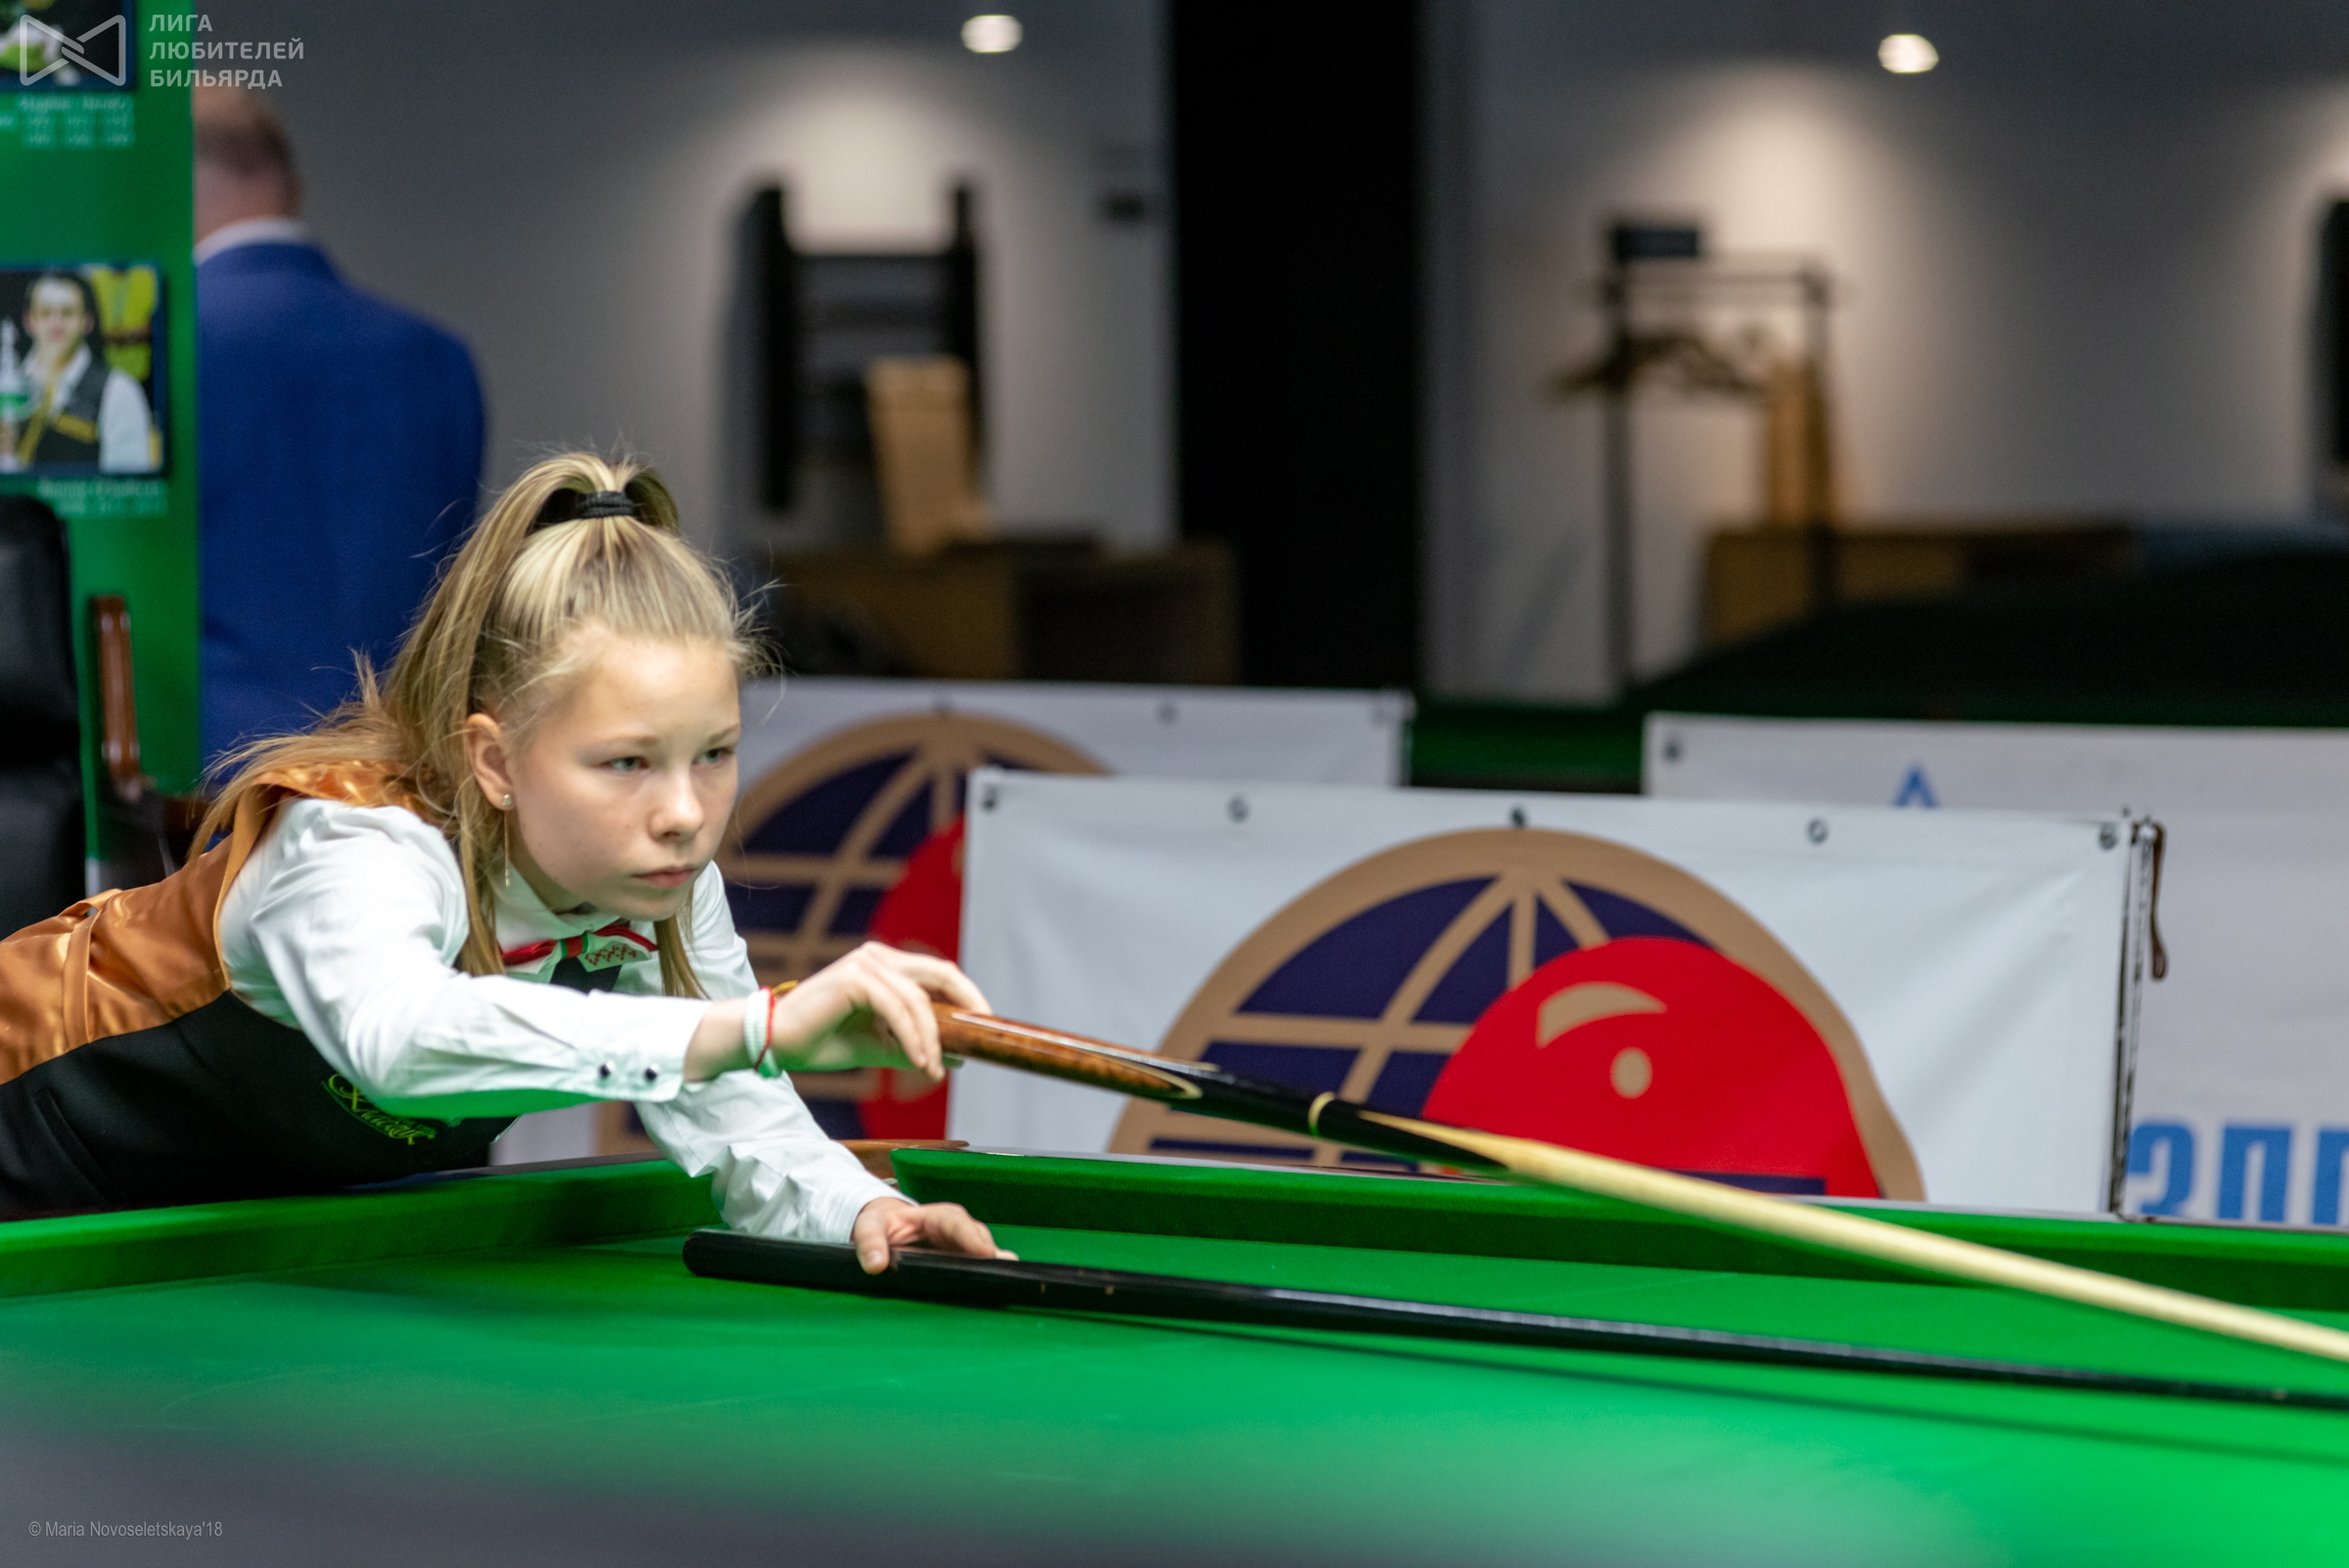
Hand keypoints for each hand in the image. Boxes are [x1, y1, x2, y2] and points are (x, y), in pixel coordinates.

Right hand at [769, 943, 989, 1081]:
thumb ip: (913, 1047)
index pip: (938, 974)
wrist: (776, 1043)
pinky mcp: (854, 978)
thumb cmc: (822, 1041)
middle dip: (967, 1005)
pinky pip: (897, 1009)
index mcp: (885, 965)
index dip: (967, 995)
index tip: (984, 1025)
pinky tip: (920, 1062)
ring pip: (918, 1000)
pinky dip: (913, 1038)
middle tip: (979, 1039)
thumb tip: (956, 1057)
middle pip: (939, 975)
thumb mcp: (878, 1046)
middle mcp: (877, 956)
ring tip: (934, 1069)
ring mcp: (865, 963)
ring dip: (932, 1038)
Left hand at [852, 1197, 1014, 1274]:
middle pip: (979, 1240)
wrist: (886, 1229)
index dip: (972, 1238)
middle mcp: (957, 1230)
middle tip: (1000, 1274)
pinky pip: (980, 1269)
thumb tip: (875, 1266)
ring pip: (986, 1255)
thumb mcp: (869, 1226)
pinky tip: (996, 1292)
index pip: (957, 1223)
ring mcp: (963, 1248)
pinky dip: (989, 1278)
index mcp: (936, 1216)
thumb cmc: (881, 1224)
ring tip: (1002, 1285)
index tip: (985, 1253)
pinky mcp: (964, 1263)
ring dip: (993, 1268)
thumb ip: (869, 1242)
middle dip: (990, 1255)